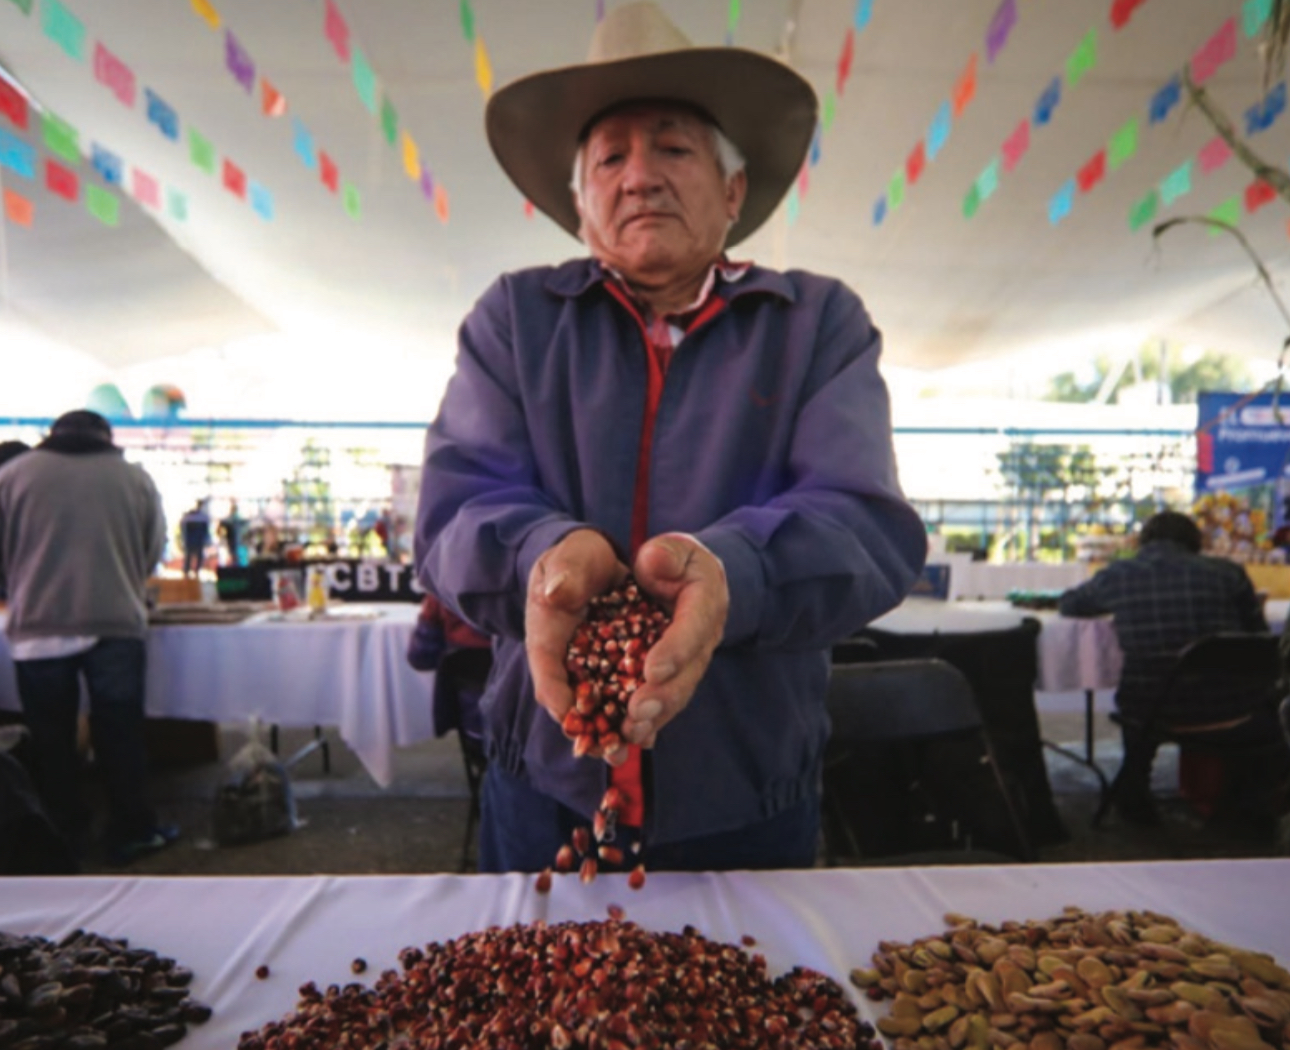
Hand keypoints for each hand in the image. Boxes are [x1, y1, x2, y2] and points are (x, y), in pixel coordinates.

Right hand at [525, 529, 627, 745]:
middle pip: (574, 700)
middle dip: (590, 726)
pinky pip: (627, 697)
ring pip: (603, 706)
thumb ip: (563, 576)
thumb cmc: (575, 561)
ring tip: (629, 749)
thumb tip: (558, 594)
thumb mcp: (567, 561)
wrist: (597, 564)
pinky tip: (649, 736)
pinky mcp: (620, 670)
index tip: (567, 713)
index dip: (554, 691)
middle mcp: (569, 662)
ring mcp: (594, 670)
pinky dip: (635, 716)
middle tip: (606, 750)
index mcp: (547, 636)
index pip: (546, 667)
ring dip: (615, 729)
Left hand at [622, 534, 728, 747]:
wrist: (680, 580)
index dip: (675, 649)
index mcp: (706, 599)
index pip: (693, 625)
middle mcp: (704, 636)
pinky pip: (663, 702)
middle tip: (638, 712)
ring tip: (631, 733)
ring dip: (655, 716)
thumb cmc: (670, 560)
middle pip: (689, 670)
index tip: (651, 670)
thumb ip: (664, 554)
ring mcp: (692, 661)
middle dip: (664, 694)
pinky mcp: (675, 678)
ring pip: (677, 693)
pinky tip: (628, 740)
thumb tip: (654, 562)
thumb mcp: (670, 548)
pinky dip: (647, 722)